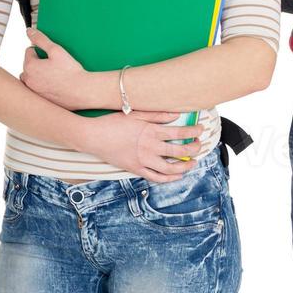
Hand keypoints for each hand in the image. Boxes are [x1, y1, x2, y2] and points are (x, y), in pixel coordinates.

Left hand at [20, 28, 89, 108]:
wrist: (82, 91)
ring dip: (37, 75)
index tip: (51, 55)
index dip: (40, 50)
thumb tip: (29, 32)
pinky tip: (54, 84)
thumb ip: (40, 39)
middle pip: (28, 65)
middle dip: (37, 62)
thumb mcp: (56, 50)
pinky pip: (37, 89)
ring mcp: (34, 91)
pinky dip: (42, 85)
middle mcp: (28, 80)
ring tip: (53, 75)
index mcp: (30, 67)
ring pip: (31, 78)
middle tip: (53, 65)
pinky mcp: (40, 99)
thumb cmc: (70, 72)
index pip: (29, 51)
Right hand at [80, 113, 202, 183]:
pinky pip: (156, 178)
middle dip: (193, 149)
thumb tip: (176, 114)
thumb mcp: (134, 114)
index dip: (193, 132)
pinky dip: (169, 178)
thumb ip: (157, 115)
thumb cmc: (112, 123)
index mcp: (150, 131)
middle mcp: (149, 147)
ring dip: (185, 167)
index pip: (179, 133)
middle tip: (198, 146)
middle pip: (179, 152)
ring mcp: (143, 161)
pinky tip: (176, 175)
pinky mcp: (136, 169)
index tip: (200, 131)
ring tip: (191, 163)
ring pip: (171, 169)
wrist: (92, 137)